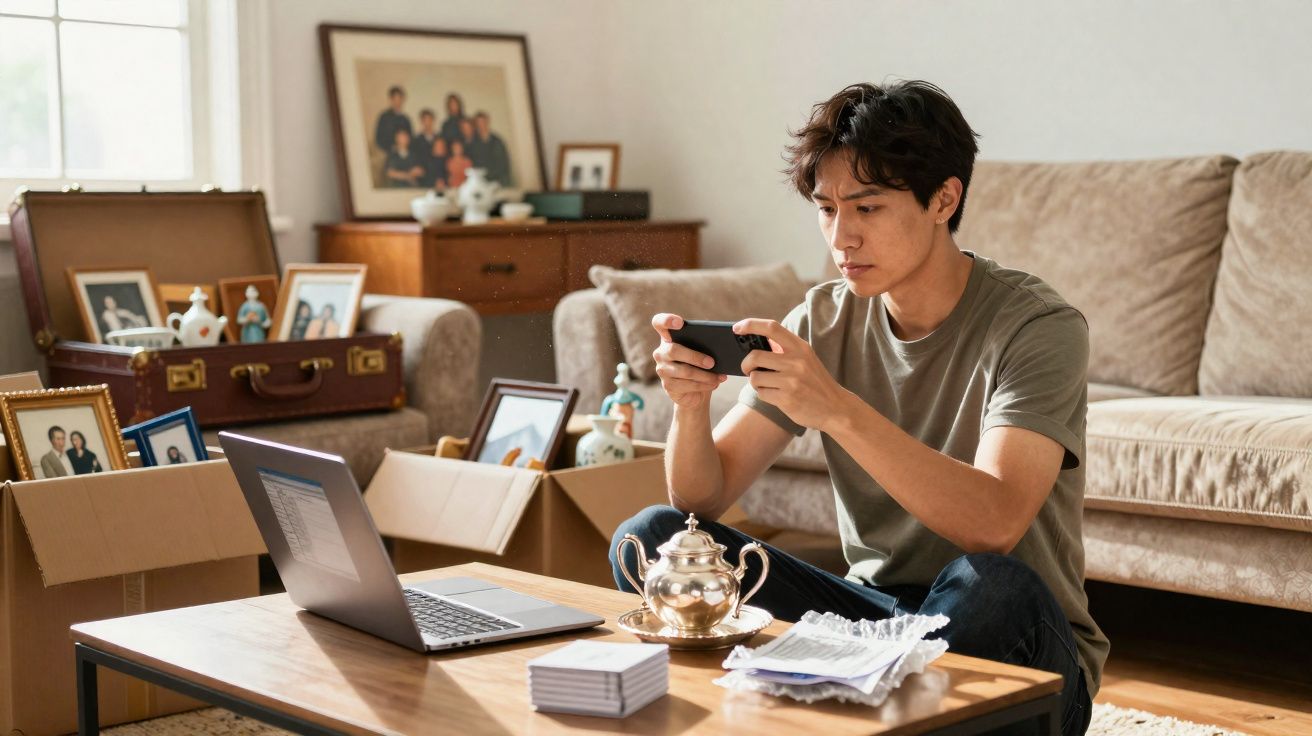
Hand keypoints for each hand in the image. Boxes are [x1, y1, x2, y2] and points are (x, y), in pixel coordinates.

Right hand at [651, 313, 726, 410]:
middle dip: (695, 357)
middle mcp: (661, 352)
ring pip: (684, 371)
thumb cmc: (699, 365)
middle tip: (712, 362)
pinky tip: (714, 383)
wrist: (694, 390)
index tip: (680, 323)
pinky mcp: (667, 385)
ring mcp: (662, 370)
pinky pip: (687, 385)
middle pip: (674, 350)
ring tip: (719, 377)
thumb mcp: (701, 351)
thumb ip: (704, 344)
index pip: (659, 323)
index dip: (667, 320)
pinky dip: (704, 385)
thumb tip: (718, 346)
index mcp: (668, 337)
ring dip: (705, 375)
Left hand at [736, 319, 851, 431]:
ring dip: (755, 382)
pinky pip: (761, 393)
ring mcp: (792, 381)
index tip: (736, 328)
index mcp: (801, 347)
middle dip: (745, 364)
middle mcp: (796, 361)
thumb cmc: (815, 382)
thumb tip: (753, 343)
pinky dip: (763, 394)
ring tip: (767, 385)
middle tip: (747, 369)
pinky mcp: (787, 399)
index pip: (771, 327)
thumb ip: (784, 350)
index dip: (751, 324)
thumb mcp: (806, 359)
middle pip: (754, 356)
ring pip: (754, 377)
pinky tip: (775, 396)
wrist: (836, 408)